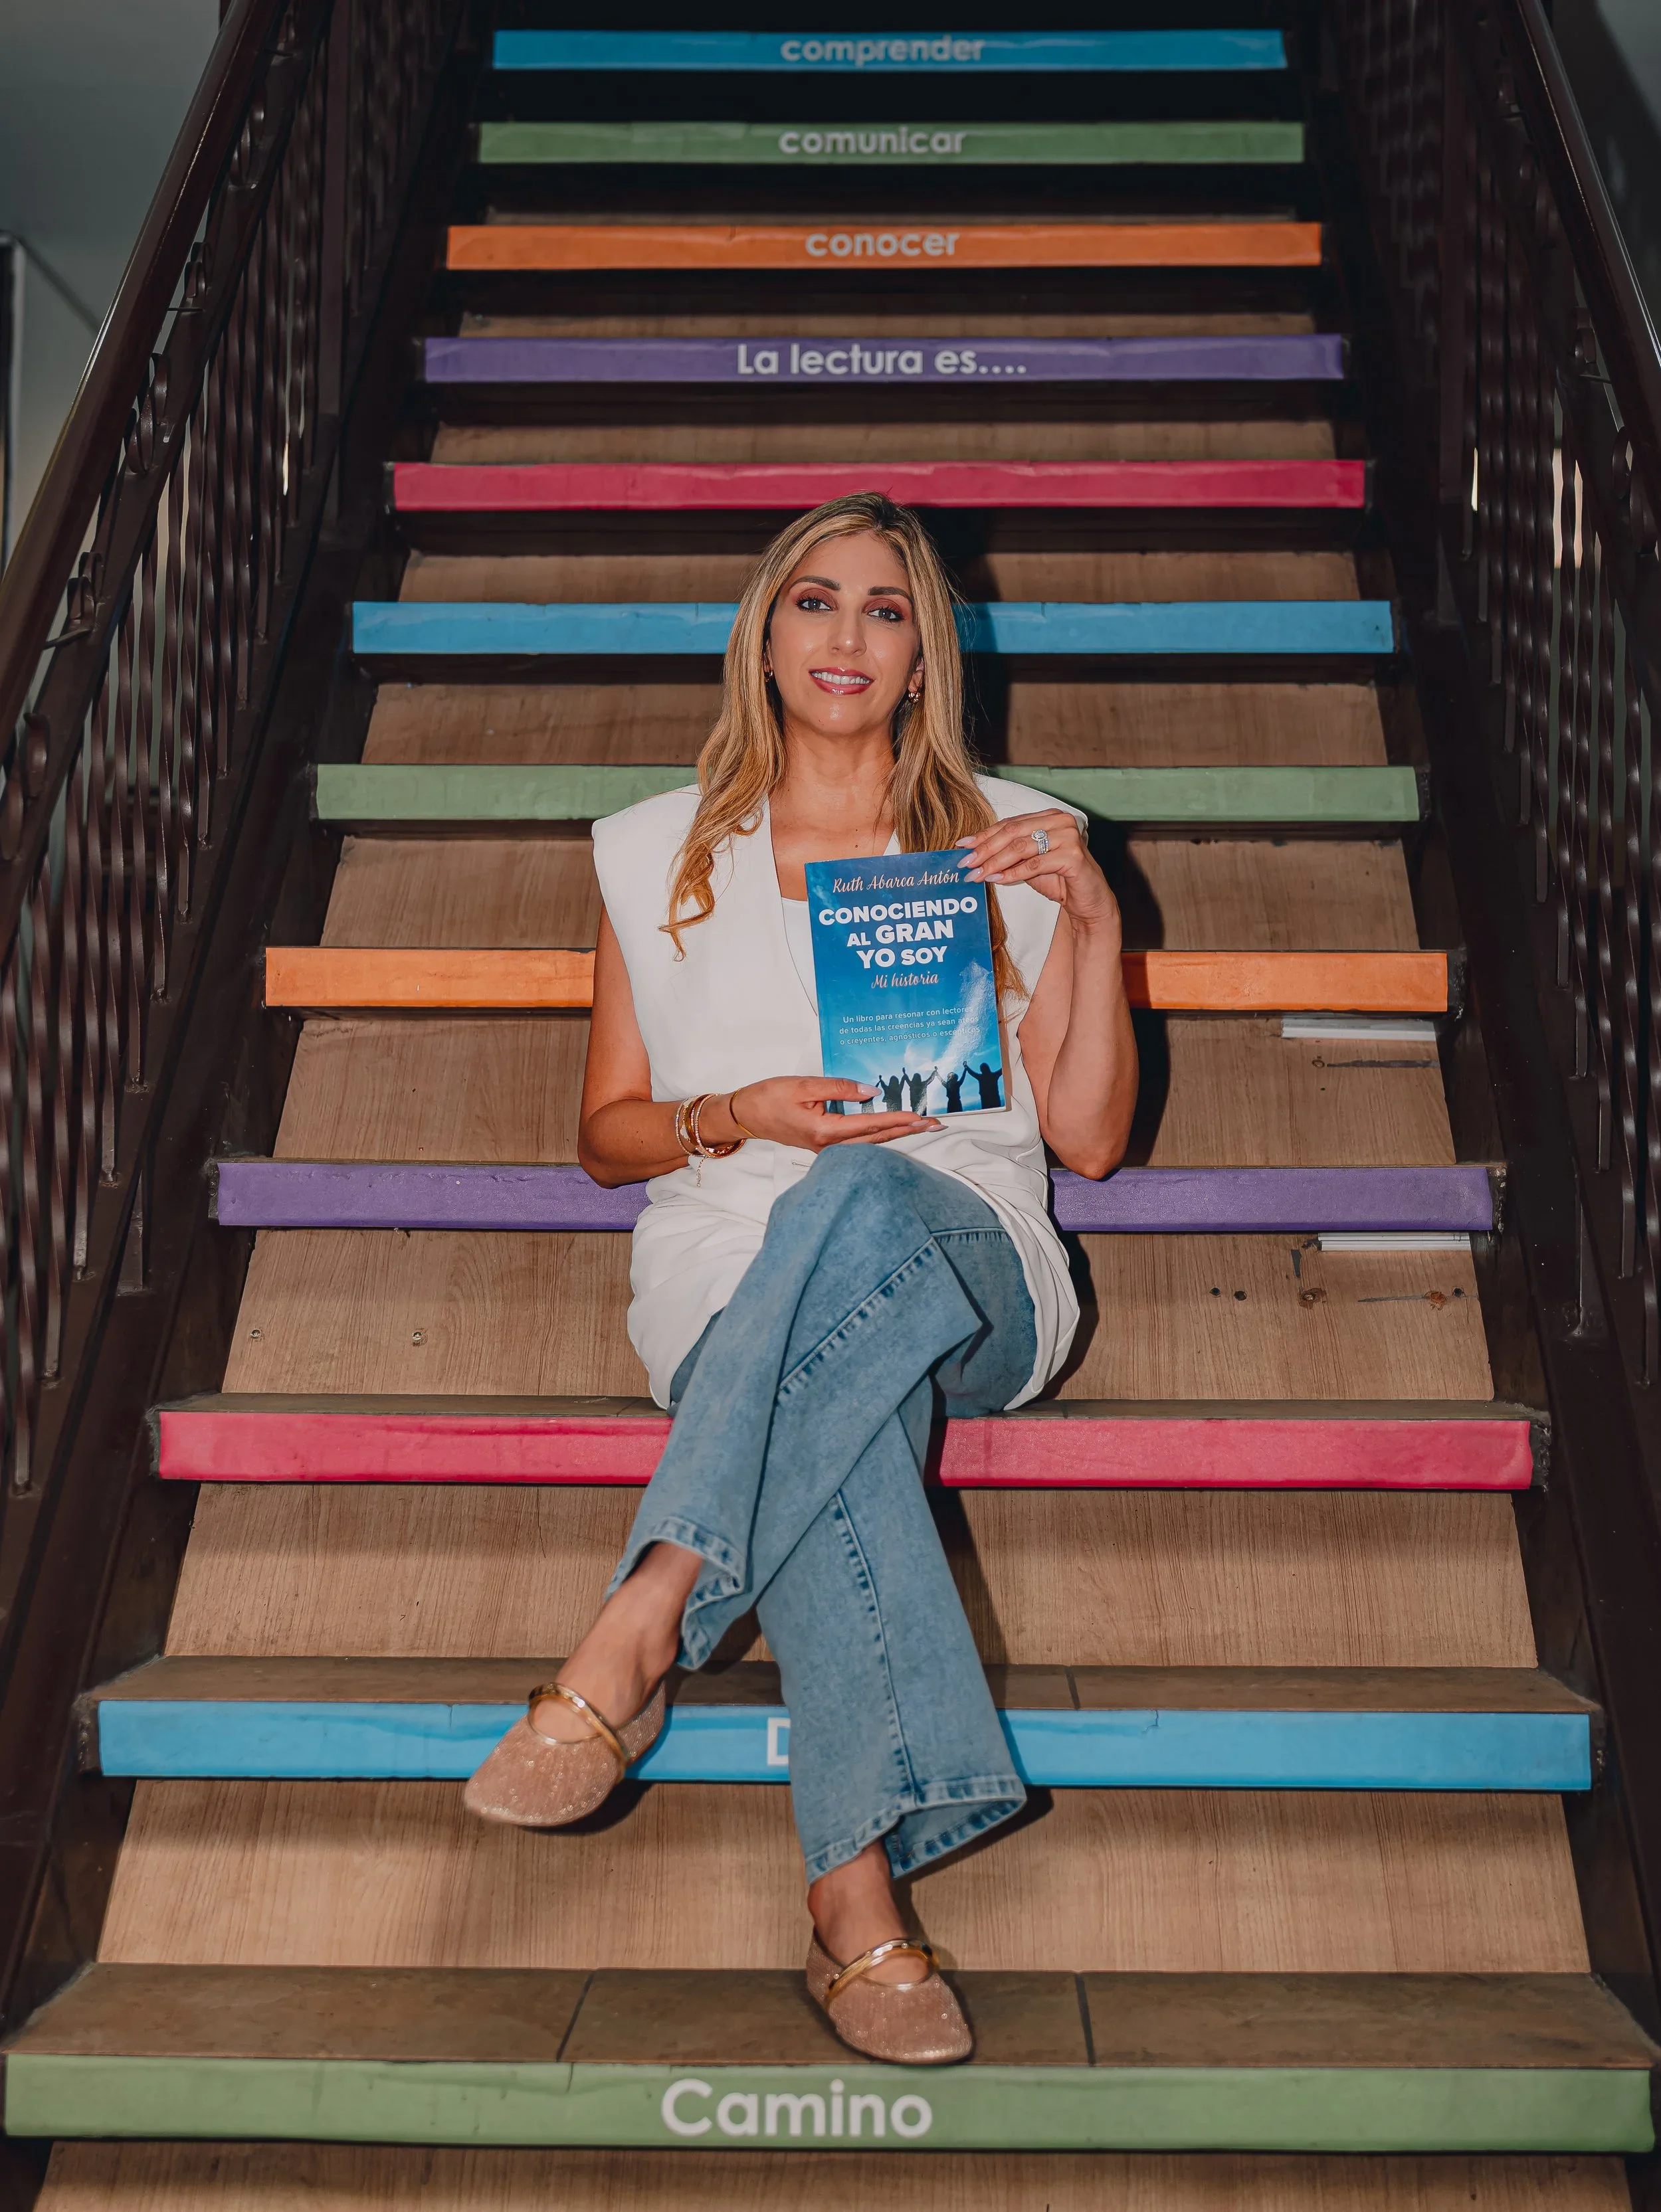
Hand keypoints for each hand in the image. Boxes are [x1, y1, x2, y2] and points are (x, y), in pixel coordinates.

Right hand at [716, 1077, 938, 1151]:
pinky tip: (894, 1130)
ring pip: (870, 1145)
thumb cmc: (770, 1097)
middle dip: (908, 1131)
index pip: (870, 1125)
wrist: (746, 1114)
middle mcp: (829, 1147)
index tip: (921, 1115)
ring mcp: (827, 1151)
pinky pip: (859, 1145)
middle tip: (936, 1124)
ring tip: (923, 1127)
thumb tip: (872, 1091)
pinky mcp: (825, 1148)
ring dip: (897, 1135)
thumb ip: (839, 1087)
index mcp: (824, 1131)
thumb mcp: (804, 1085)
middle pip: (877, 1140)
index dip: (898, 1119)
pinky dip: (880, 1137)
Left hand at [959, 810, 1119, 931]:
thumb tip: (974, 855)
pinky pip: (1035, 864)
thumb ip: (1008, 855)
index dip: (984, 835)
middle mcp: (1060, 820)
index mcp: (1048, 816)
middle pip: (1013, 832)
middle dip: (985, 849)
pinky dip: (1014, 873)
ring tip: (978, 874)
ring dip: (995, 862)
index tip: (963, 846)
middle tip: (966, 863)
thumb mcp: (1028, 864)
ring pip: (1021, 847)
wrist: (1088, 901)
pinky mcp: (1073, 856)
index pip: (1010, 823)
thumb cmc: (1059, 880)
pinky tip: (998, 880)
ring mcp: (1069, 836)